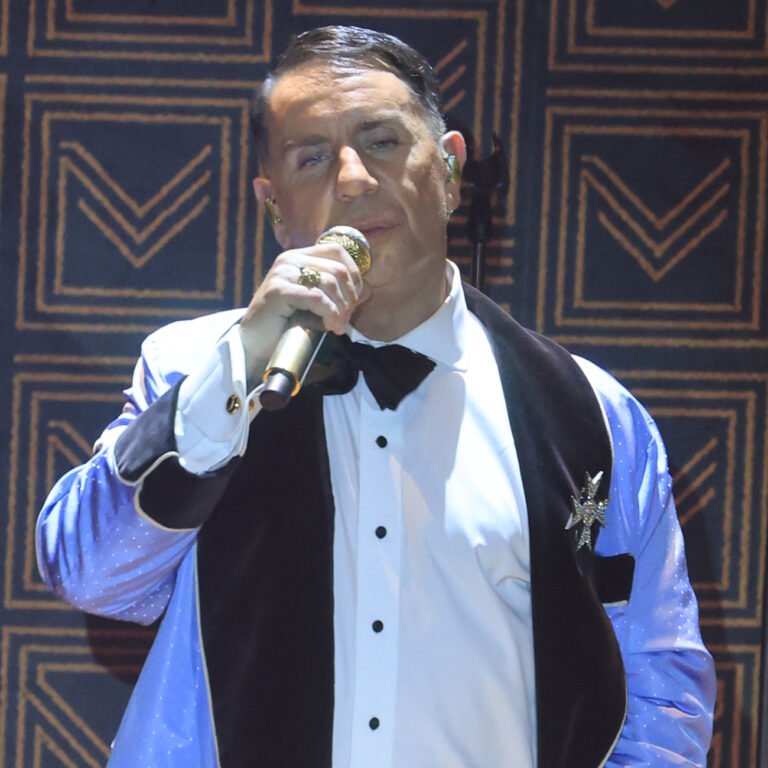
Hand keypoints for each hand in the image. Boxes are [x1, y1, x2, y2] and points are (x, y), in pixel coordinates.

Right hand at [239, 242, 369, 387]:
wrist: (254, 344)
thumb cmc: (285, 325)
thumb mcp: (315, 305)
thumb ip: (337, 295)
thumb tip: (368, 291)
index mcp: (299, 257)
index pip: (337, 250)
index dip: (354, 274)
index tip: (355, 300)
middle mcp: (290, 260)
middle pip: (338, 269)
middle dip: (349, 298)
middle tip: (346, 320)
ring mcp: (282, 273)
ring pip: (330, 283)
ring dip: (340, 309)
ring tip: (337, 326)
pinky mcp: (278, 291)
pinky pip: (317, 298)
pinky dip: (329, 313)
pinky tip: (329, 327)